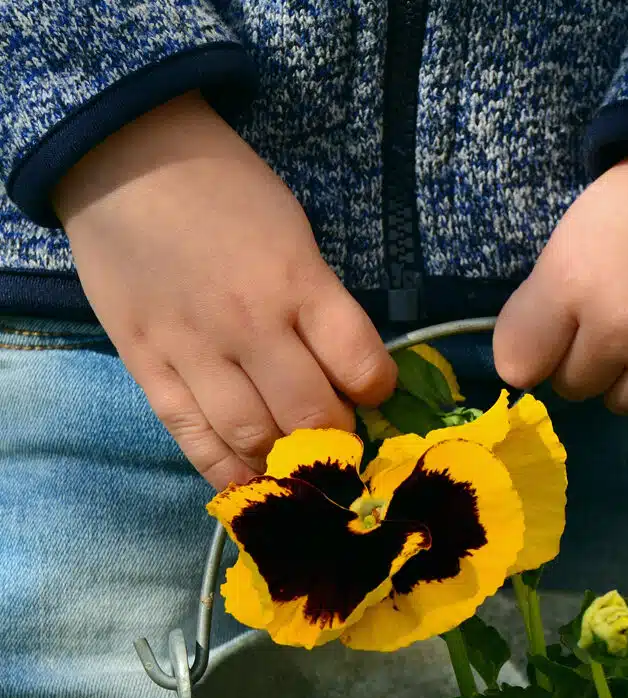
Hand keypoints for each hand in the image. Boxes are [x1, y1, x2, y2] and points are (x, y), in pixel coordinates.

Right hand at [53, 92, 395, 489]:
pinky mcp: (147, 366)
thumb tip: (344, 372)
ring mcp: (193, 350)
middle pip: (310, 416)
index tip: (371, 392)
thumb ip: (320, 303)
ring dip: (285, 461)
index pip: (361, 365)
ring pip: (253, 437)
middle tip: (336, 436)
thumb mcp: (294, 233)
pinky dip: (225, 470)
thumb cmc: (225, 190)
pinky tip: (249, 482)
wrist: (123, 158)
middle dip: (336, 438)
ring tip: (297, 462)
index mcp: (297, 282)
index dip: (377, 390)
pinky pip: (191, 437)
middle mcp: (250, 324)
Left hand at [493, 147, 627, 426]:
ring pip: (625, 404)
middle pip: (576, 387)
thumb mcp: (568, 244)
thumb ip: (532, 314)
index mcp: (572, 284)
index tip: (563, 328)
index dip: (539, 349)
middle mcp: (622, 328)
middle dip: (590, 359)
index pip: (519, 366)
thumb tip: (520, 377)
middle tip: (622, 315)